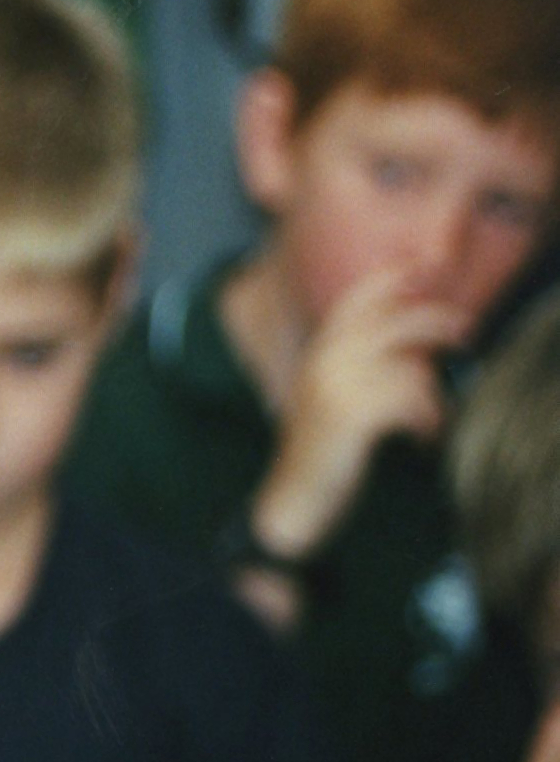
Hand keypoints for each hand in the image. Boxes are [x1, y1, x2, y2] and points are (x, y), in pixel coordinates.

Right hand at [253, 271, 467, 558]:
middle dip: (436, 322)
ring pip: (408, 366)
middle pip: (393, 321)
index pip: (358, 298)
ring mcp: (335, 384)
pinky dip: (426, 420)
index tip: (427, 265)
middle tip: (466, 330)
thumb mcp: (337, 395)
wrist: (295, 496)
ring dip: (431, 394)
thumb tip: (418, 343)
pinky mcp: (352, 413)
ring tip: (431, 418)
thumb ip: (362, 364)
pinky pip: (410, 400)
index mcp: (320, 351)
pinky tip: (423, 437)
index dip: (394, 277)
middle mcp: (324, 359)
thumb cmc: (326, 449)